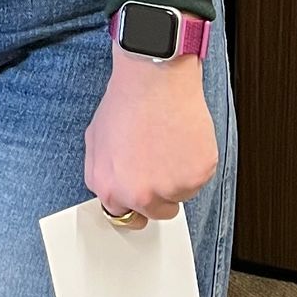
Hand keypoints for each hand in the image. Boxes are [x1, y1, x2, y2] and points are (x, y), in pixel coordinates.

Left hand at [83, 49, 217, 225]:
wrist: (154, 80)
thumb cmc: (127, 103)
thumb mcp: (96, 141)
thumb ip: (103, 173)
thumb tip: (115, 189)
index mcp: (110, 188)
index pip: (125, 217)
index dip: (136, 203)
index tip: (144, 196)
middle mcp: (139, 195)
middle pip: (158, 212)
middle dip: (161, 193)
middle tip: (161, 162)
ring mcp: (169, 189)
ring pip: (182, 194)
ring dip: (180, 175)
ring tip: (169, 143)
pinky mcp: (196, 176)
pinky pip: (200, 179)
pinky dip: (196, 163)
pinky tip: (183, 139)